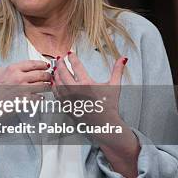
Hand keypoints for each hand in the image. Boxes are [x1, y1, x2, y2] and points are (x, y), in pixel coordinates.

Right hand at [0, 40, 50, 165]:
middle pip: (42, 74)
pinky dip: (41, 98)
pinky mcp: (24, 101)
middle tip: (49, 77)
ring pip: (43, 86)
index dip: (43, 64)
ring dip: (47, 86)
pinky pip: (39, 98)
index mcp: (13, 68)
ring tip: (47, 86)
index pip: (34, 64)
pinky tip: (39, 97)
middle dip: (48, 75)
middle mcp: (19, 78)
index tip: (46, 66)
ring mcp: (22, 90)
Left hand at [53, 52, 139, 177]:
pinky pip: (56, 93)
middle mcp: (75, 90)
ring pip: (57, 82)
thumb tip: (123, 58)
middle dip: (60, 63)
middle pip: (63, 72)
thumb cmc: (109, 106)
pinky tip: (55, 81)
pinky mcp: (65, 105)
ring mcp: (69, 99)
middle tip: (59, 58)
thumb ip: (118, 70)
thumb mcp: (115, 86)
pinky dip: (54, 86)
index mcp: (87, 84)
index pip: (76, 66)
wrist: (104, 124)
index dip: (72, 58)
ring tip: (56, 67)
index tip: (70, 53)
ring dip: (56, 73)